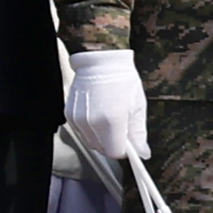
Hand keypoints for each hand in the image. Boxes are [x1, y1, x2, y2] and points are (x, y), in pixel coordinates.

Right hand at [65, 49, 149, 174]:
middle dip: (113, 143)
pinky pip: (82, 132)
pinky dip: (91, 129)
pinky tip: (98, 114)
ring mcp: (79, 119)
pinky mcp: (70, 115)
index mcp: (113, 120)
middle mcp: (93, 122)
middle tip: (121, 128)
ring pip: (91, 142)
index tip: (129, 144)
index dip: (124, 150)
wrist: (100, 59)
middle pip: (102, 149)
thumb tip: (143, 153)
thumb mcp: (137, 106)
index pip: (116, 152)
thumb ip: (138, 133)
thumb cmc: (122, 78)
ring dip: (101, 137)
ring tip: (109, 118)